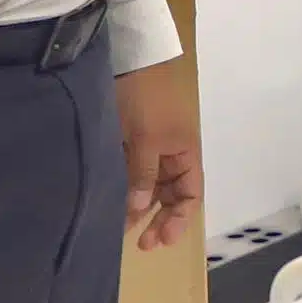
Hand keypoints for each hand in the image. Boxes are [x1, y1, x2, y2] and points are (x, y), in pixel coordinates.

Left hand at [117, 55, 205, 251]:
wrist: (127, 60)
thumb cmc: (145, 99)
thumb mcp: (146, 139)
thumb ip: (143, 175)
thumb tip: (139, 210)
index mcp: (185, 154)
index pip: (190, 195)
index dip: (179, 219)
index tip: (160, 239)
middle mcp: (171, 155)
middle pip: (169, 196)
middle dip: (157, 219)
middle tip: (139, 242)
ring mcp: (149, 149)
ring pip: (148, 188)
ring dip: (138, 208)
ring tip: (120, 227)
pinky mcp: (128, 143)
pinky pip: (130, 175)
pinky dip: (125, 191)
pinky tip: (112, 203)